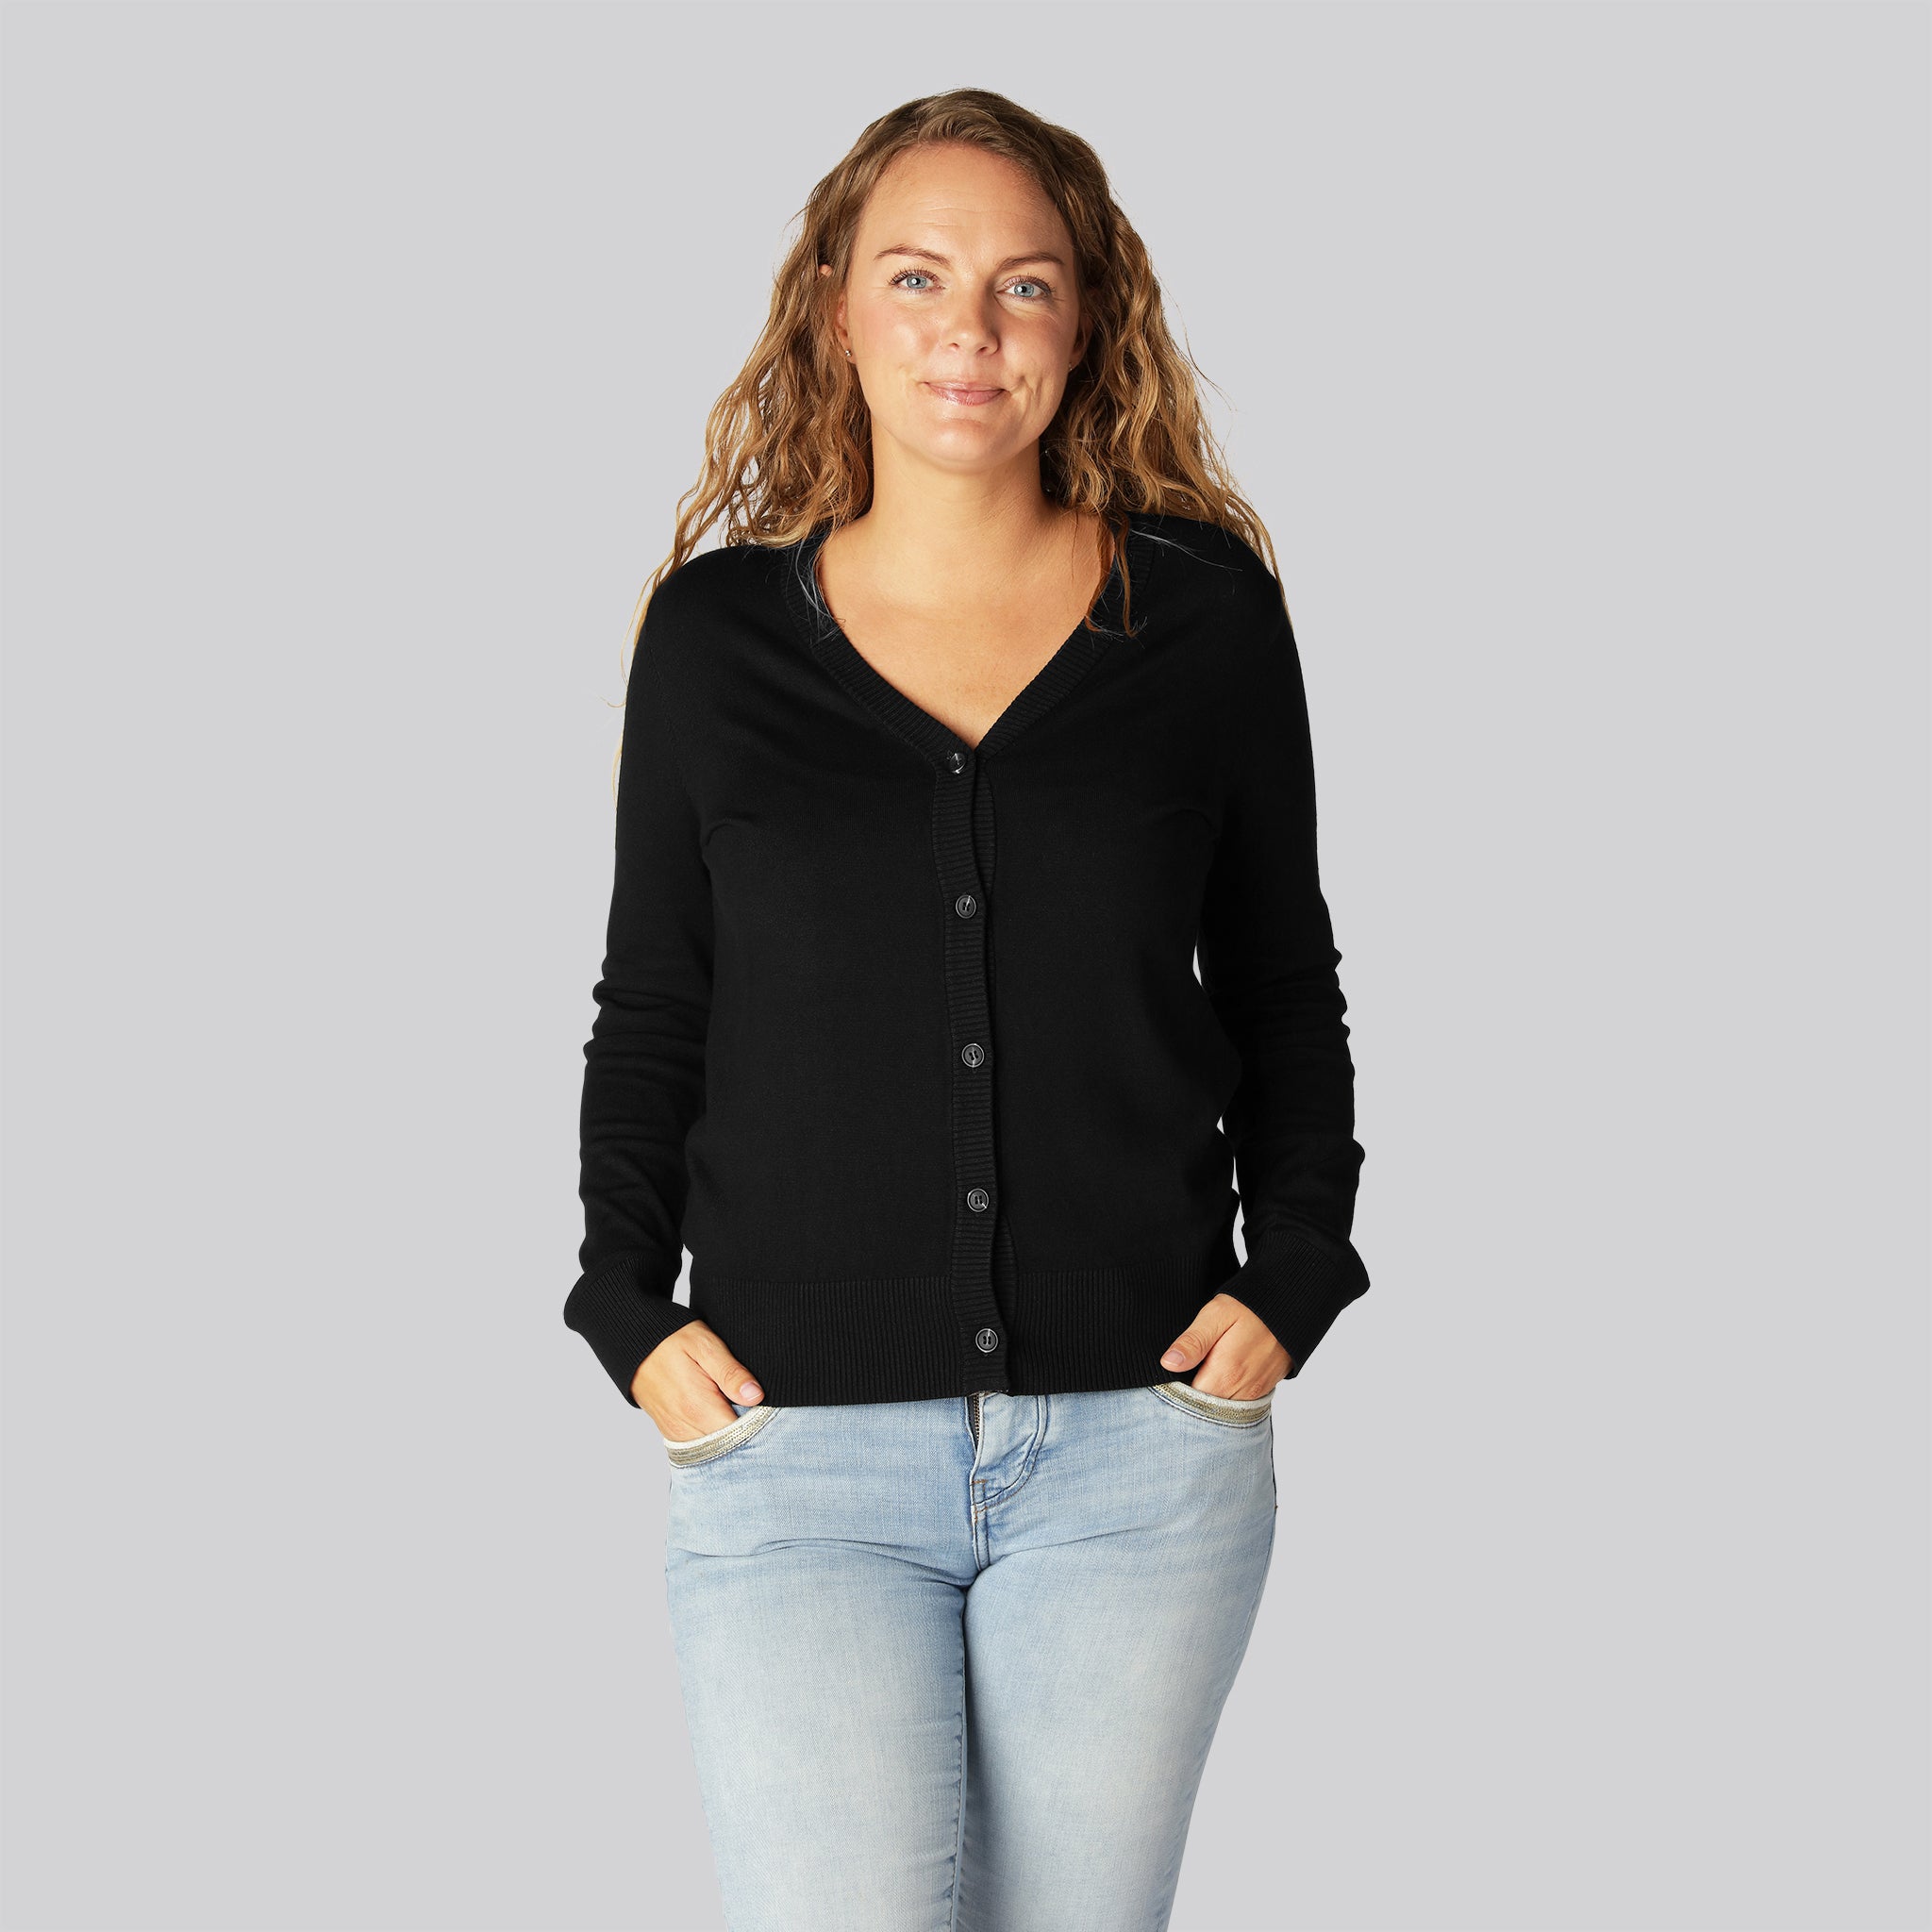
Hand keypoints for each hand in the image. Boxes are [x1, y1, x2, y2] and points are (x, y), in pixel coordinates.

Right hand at [630, 1322, 763, 1439]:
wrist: (634, 1343)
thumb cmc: (671, 1339)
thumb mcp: (706, 1346)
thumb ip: (731, 1373)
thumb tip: (755, 1396)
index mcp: (698, 1408)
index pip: (740, 1435)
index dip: (758, 1423)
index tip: (764, 1406)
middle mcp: (685, 1428)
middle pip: (728, 1446)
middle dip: (745, 1430)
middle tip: (753, 1404)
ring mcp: (676, 1433)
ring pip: (714, 1448)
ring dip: (729, 1433)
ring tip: (735, 1406)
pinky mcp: (670, 1432)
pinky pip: (698, 1444)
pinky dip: (713, 1435)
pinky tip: (720, 1414)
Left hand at [1160, 1293, 1290, 1399]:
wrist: (1292, 1307)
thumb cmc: (1251, 1307)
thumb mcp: (1216, 1315)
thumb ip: (1193, 1342)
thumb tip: (1169, 1363)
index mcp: (1225, 1373)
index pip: (1188, 1400)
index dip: (1175, 1389)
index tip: (1171, 1375)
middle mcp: (1242, 1390)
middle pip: (1205, 1409)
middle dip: (1191, 1396)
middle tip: (1186, 1371)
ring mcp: (1254, 1393)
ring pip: (1221, 1410)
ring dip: (1209, 1397)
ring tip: (1202, 1372)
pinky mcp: (1263, 1391)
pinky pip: (1238, 1405)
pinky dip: (1225, 1396)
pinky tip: (1220, 1376)